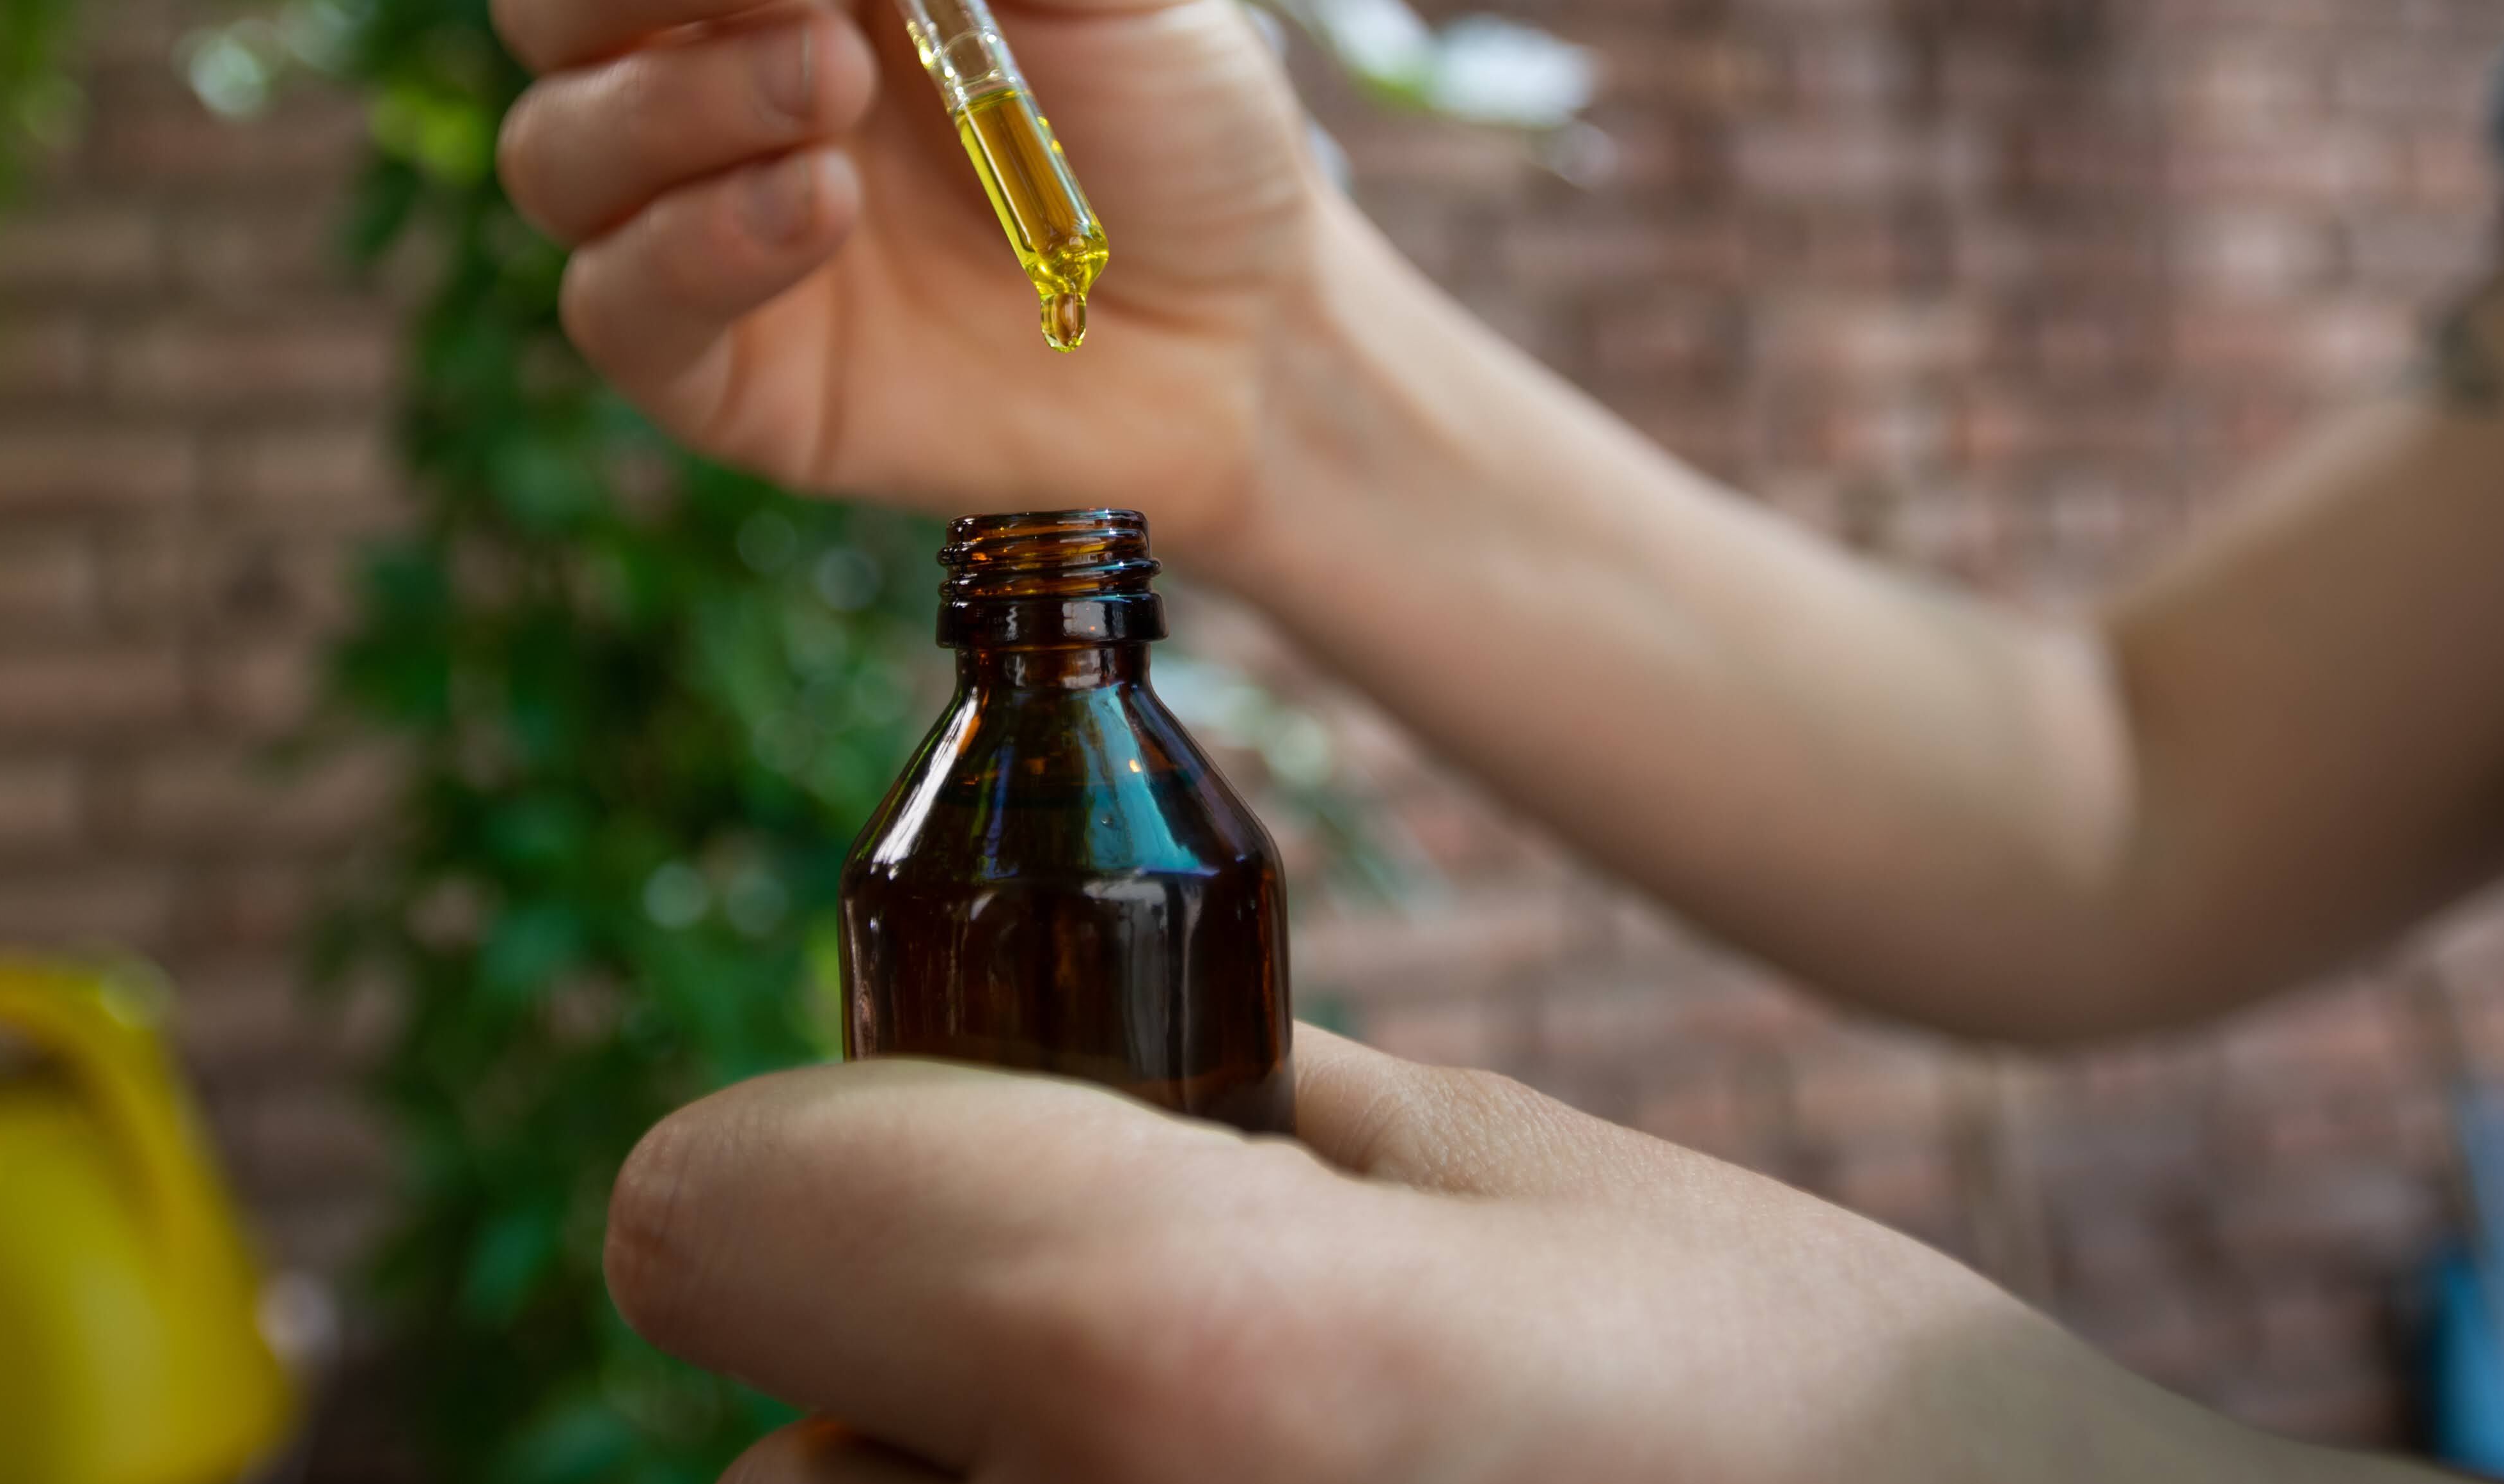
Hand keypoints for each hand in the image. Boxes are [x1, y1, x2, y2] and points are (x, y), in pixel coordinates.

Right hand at [491, 0, 1329, 550]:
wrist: (1248, 336)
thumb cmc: (1173, 122)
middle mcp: (713, 63)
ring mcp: (699, 217)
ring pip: (557, 140)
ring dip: (674, 96)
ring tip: (835, 88)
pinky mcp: (717, 364)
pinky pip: (615, 300)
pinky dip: (699, 241)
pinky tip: (824, 208)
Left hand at [609, 1031, 2395, 1483]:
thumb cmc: (1797, 1403)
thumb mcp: (1485, 1160)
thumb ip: (1192, 1096)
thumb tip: (1000, 1060)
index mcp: (1166, 1349)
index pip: (706, 1212)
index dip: (824, 1158)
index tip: (950, 1151)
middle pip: (785, 1454)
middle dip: (923, 1378)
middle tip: (1197, 1373)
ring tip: (1279, 1477)